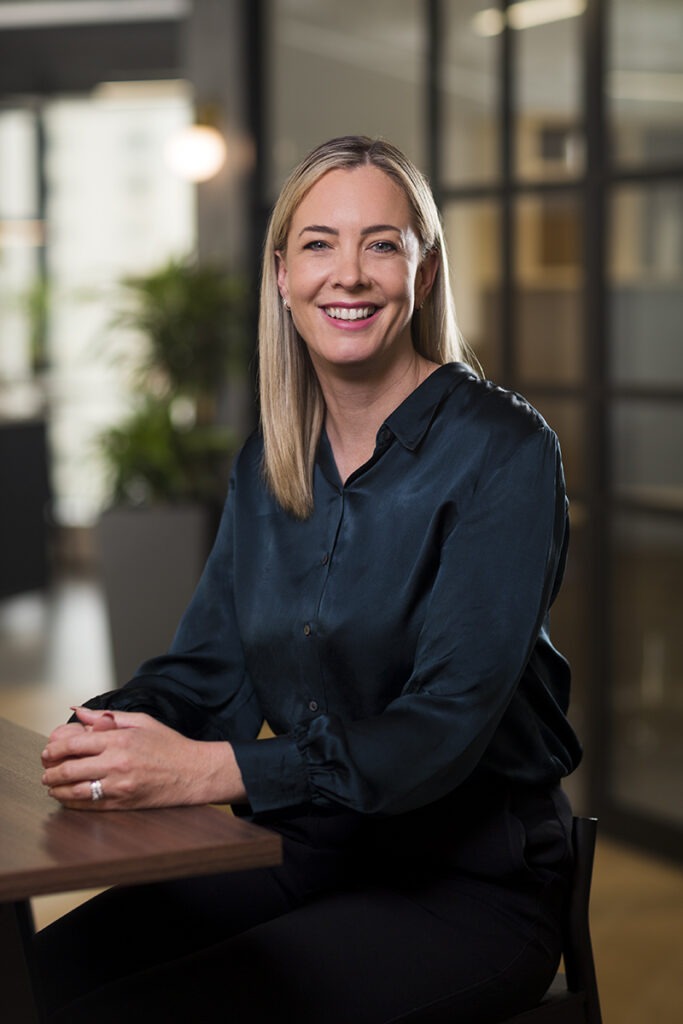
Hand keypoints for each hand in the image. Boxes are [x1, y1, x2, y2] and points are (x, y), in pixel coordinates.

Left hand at [41, 706, 245, 810]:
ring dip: (57, 789)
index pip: (75, 744)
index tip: (48, 751)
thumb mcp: (141, 721)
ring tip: (52, 786)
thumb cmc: (169, 745)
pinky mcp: (123, 803)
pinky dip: (72, 803)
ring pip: (75, 790)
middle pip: (70, 768)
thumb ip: (108, 716)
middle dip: (51, 771)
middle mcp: (117, 763)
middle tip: (46, 771)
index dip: (55, 749)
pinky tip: (67, 799)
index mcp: (120, 739)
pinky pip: (90, 805)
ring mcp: (119, 785)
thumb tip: (80, 712)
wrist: (193, 772)